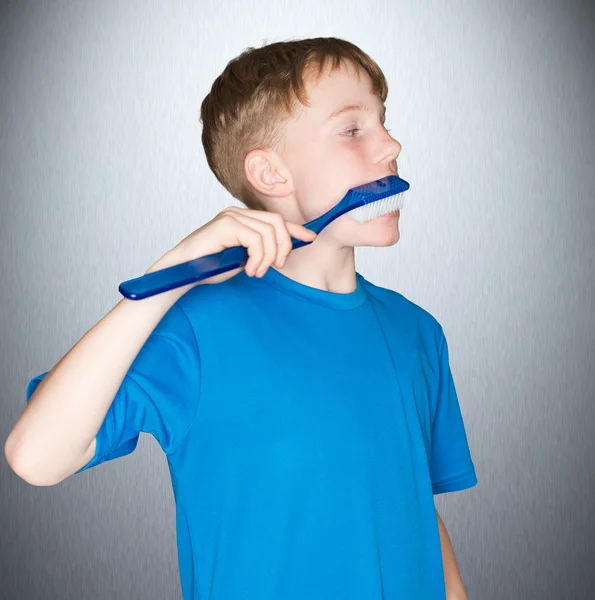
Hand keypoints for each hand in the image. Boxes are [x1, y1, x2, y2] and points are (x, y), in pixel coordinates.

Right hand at [147, 206, 316, 284]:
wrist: (182, 272)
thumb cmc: (208, 268)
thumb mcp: (243, 259)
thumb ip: (261, 252)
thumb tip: (284, 252)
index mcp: (243, 219)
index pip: (276, 219)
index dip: (296, 229)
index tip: (311, 238)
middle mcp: (237, 213)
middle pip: (277, 223)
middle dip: (284, 247)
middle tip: (276, 267)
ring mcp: (231, 217)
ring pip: (269, 232)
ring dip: (268, 257)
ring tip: (257, 271)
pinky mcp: (225, 225)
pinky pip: (256, 240)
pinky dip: (258, 258)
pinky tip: (249, 269)